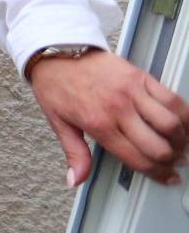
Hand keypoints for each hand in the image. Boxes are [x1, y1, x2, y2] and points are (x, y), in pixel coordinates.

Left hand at [29, 49, 188, 185]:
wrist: (57, 52)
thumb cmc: (57, 85)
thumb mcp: (59, 123)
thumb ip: (74, 154)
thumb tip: (75, 179)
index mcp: (98, 124)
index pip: (136, 158)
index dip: (157, 173)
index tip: (166, 177)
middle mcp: (118, 109)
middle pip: (158, 145)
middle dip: (171, 160)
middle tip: (175, 163)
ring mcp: (132, 92)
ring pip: (171, 123)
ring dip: (182, 139)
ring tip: (181, 145)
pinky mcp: (141, 76)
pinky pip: (172, 98)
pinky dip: (184, 114)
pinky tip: (184, 123)